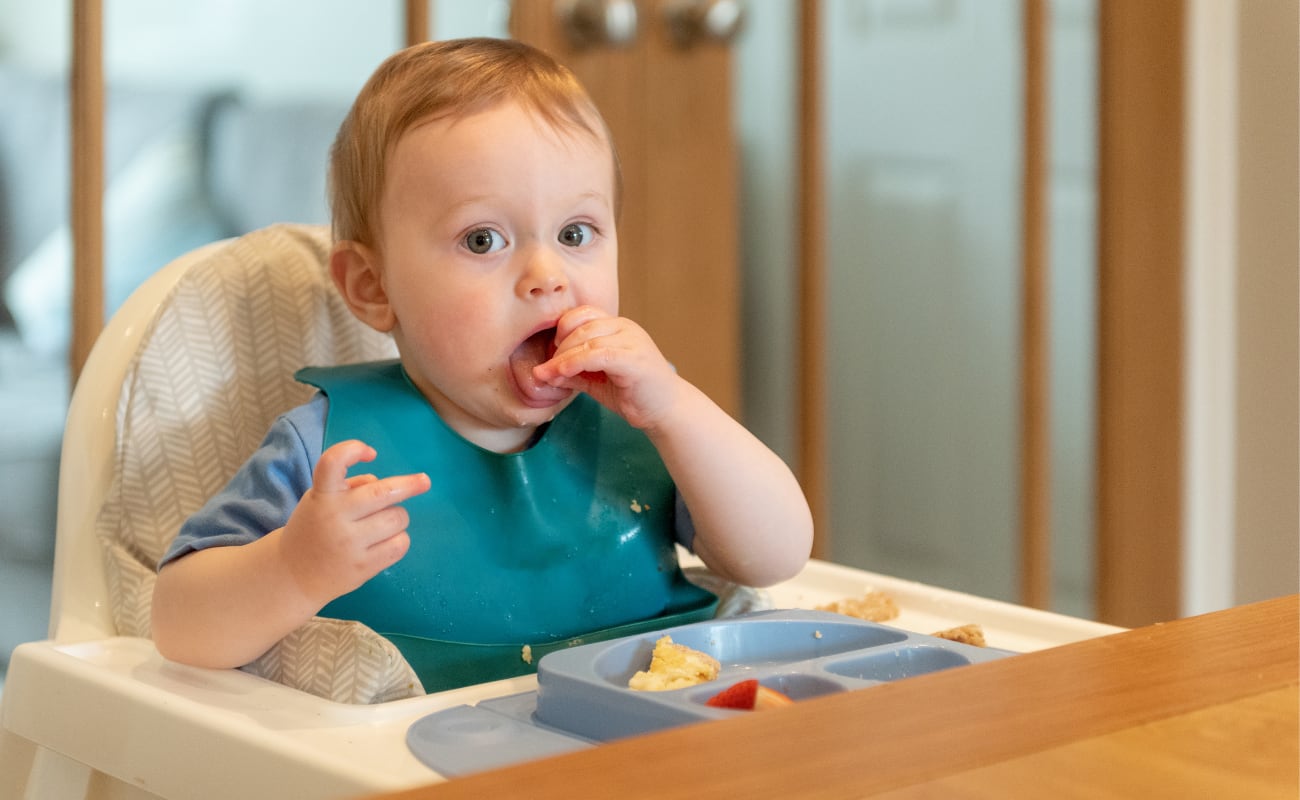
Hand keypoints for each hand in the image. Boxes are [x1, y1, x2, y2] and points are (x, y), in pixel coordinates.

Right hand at [278, 439, 430, 606]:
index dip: (353, 450)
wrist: (293, 575)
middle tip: (424, 481)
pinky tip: (386, 541)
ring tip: (383, 523)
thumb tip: (382, 483)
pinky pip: (400, 544)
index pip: (333, 462)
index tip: (371, 452)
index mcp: (321, 495)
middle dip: (409, 485)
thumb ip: (349, 487)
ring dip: (398, 516)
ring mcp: (349, 543)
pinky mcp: (362, 566)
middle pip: (383, 493)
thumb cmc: (315, 528)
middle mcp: (334, 516)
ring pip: (397, 518)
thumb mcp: (320, 500)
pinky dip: (399, 539)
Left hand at [532, 305, 682, 429]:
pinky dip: (576, 362)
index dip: (562, 330)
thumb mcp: (597, 380)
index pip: (583, 314)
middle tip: (545, 369)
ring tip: (548, 374)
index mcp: (617, 327)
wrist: (667, 411)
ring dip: (562, 358)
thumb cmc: (635, 394)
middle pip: (581, 325)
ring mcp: (632, 341)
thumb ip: (574, 372)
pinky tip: (563, 373)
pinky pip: (598, 354)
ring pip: (587, 339)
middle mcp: (625, 328)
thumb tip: (544, 372)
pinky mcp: (635, 359)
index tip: (552, 354)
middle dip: (558, 348)